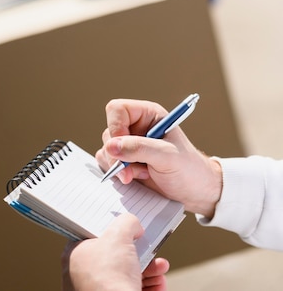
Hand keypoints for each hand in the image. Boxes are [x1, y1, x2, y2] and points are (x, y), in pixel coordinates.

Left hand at [61, 213, 168, 290]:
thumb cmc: (109, 276)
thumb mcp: (119, 234)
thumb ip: (127, 222)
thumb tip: (133, 225)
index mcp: (74, 255)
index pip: (93, 236)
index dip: (112, 230)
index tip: (127, 228)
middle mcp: (81, 276)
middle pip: (116, 256)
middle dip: (139, 253)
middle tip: (150, 248)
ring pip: (126, 276)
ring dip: (149, 270)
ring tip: (161, 267)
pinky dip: (148, 287)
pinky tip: (159, 283)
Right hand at [96, 99, 222, 217]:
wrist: (196, 193)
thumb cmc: (189, 169)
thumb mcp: (167, 156)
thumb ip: (139, 148)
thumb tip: (111, 146)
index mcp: (148, 115)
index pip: (117, 110)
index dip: (115, 126)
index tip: (122, 147)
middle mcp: (136, 127)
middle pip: (109, 131)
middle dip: (117, 154)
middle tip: (130, 170)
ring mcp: (130, 145)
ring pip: (107, 148)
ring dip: (119, 166)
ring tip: (140, 174)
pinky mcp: (126, 162)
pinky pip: (107, 163)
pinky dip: (117, 173)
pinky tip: (137, 178)